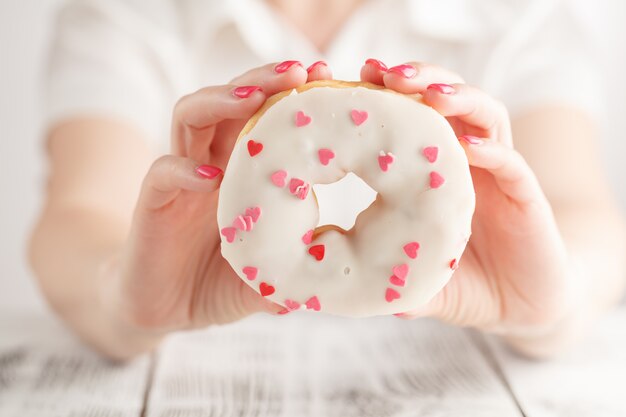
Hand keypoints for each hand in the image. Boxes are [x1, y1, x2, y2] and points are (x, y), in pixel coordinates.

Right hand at [111, 61, 332, 331]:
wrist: (162, 309)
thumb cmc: (219, 283)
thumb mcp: (270, 273)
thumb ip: (301, 269)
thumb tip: (344, 281)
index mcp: (243, 170)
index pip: (265, 117)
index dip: (293, 96)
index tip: (328, 78)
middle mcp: (212, 162)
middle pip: (230, 100)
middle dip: (262, 80)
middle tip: (300, 72)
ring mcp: (180, 178)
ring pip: (190, 116)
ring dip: (221, 100)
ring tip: (254, 97)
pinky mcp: (152, 202)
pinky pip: (163, 172)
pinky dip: (185, 170)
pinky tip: (212, 177)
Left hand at [361, 61, 570, 333]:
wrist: (524, 308)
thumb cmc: (466, 283)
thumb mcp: (415, 275)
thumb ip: (383, 272)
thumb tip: (335, 285)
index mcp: (439, 171)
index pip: (416, 119)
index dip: (390, 97)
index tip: (358, 81)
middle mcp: (470, 163)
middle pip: (451, 102)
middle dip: (421, 80)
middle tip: (386, 73)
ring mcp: (501, 176)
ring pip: (487, 118)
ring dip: (459, 99)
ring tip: (429, 93)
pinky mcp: (528, 197)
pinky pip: (514, 165)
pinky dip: (492, 151)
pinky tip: (469, 147)